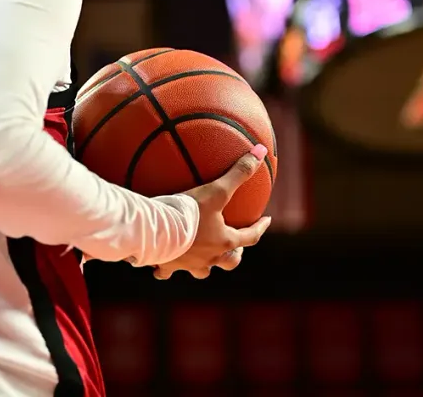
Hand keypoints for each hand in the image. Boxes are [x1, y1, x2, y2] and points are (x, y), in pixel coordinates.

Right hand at [153, 144, 271, 280]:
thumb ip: (238, 172)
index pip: (250, 237)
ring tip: (200, 256)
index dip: (259, 228)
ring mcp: (188, 265)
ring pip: (201, 271)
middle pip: (228, 261)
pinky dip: (164, 268)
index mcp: (224, 241)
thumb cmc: (188, 212)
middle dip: (234, 255)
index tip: (266, 221)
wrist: (156, 231)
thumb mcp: (215, 190)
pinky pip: (165, 271)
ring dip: (204, 265)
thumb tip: (260, 151)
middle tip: (235, 248)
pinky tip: (158, 264)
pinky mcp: (166, 266)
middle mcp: (209, 257)